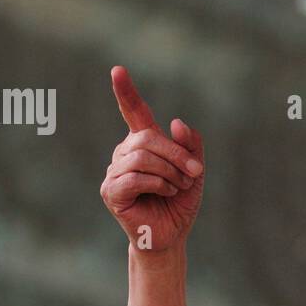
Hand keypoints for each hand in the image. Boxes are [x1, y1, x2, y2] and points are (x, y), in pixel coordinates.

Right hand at [100, 66, 204, 251]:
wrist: (172, 236)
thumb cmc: (180, 202)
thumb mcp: (194, 169)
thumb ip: (190, 145)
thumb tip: (175, 122)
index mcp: (143, 144)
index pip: (133, 113)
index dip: (125, 92)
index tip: (117, 70)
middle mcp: (125, 153)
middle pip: (147, 137)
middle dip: (176, 154)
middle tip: (194, 172)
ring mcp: (114, 172)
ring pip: (142, 157)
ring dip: (170, 172)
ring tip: (179, 187)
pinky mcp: (111, 191)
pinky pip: (134, 177)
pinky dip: (158, 184)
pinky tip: (166, 193)